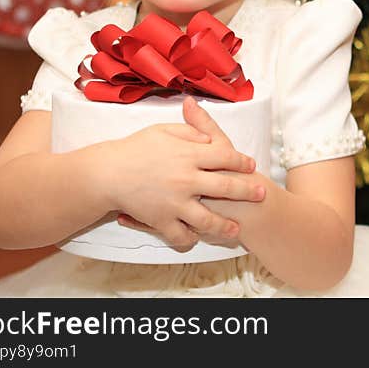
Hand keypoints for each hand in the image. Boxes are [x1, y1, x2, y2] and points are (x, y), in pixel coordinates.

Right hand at [107, 96, 263, 250]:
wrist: (106, 173)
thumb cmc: (135, 148)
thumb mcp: (164, 130)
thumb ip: (192, 131)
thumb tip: (211, 138)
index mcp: (189, 155)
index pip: (226, 157)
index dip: (242, 161)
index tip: (251, 165)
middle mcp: (186, 179)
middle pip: (227, 187)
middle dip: (248, 192)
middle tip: (261, 194)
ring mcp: (175, 203)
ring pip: (209, 220)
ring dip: (225, 226)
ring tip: (236, 229)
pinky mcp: (161, 220)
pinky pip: (181, 235)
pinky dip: (190, 238)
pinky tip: (198, 237)